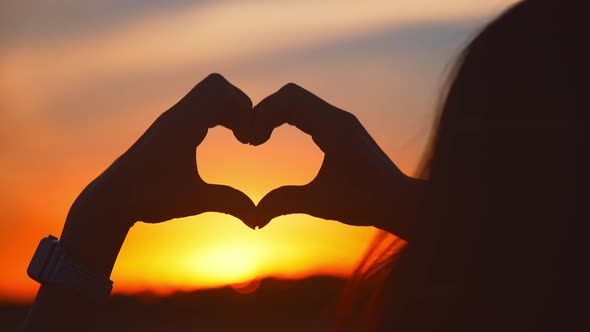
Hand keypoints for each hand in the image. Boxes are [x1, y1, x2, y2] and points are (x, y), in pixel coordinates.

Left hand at [60, 75, 256, 274]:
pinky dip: (218, 115)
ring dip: (229, 110)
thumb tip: (258, 220)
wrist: (113, 198)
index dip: (244, 110)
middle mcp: (177, 115)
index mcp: (182, 126)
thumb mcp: (194, 201)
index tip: (248, 141)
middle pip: (217, 85)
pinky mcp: (171, 126)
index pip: (220, 92)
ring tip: (240, 138)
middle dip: (240, 106)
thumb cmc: (150, 199)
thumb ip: (229, 203)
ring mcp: (173, 119)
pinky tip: (225, 139)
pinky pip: (201, 106)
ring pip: (209, 93)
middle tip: (246, 136)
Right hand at [250, 83, 423, 239]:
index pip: (289, 100)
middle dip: (264, 112)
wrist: (400, 201)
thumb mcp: (322, 204)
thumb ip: (286, 203)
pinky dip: (285, 119)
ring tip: (256, 140)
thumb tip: (254, 216)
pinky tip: (273, 138)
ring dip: (274, 114)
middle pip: (290, 95)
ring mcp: (339, 120)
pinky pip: (305, 112)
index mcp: (334, 127)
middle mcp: (338, 117)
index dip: (262, 114)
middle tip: (249, 140)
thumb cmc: (367, 202)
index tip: (249, 141)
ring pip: (297, 101)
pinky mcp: (339, 128)